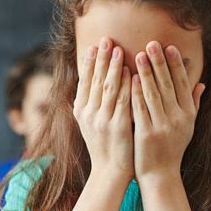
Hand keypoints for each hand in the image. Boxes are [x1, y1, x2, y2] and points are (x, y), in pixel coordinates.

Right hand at [74, 37, 133, 180]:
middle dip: (100, 58)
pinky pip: (123, 100)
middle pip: (95, 80)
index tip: (93, 45)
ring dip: (113, 67)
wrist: (110, 171)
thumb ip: (89, 103)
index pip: (84, 82)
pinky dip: (126, 84)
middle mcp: (88, 114)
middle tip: (106, 39)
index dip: (89, 62)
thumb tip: (89, 81)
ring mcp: (102, 120)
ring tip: (118, 49)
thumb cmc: (104, 146)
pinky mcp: (117, 126)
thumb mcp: (90, 124)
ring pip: (108, 88)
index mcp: (80, 111)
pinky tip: (130, 72)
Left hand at [131, 41, 204, 181]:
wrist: (160, 176)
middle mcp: (179, 119)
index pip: (183, 84)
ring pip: (154, 94)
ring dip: (146, 73)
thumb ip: (193, 105)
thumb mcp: (187, 127)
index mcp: (188, 114)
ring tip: (139, 55)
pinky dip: (135, 92)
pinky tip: (129, 79)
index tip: (169, 47)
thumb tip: (201, 84)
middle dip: (160, 63)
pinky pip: (141, 109)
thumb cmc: (172, 149)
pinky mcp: (147, 134)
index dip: (176, 65)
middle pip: (169, 85)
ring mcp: (163, 127)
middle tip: (151, 43)